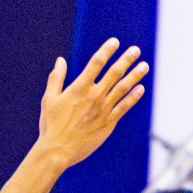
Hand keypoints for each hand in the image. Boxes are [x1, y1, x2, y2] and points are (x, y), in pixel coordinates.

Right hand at [34, 38, 148, 168]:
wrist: (58, 151)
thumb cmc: (51, 125)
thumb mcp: (48, 100)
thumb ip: (56, 78)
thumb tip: (60, 60)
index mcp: (79, 89)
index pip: (96, 64)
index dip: (106, 51)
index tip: (115, 42)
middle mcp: (94, 96)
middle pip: (114, 73)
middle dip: (126, 60)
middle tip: (135, 50)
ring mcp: (103, 109)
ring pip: (123, 88)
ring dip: (135, 75)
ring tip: (144, 66)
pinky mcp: (108, 122)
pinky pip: (124, 107)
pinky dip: (133, 97)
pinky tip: (140, 89)